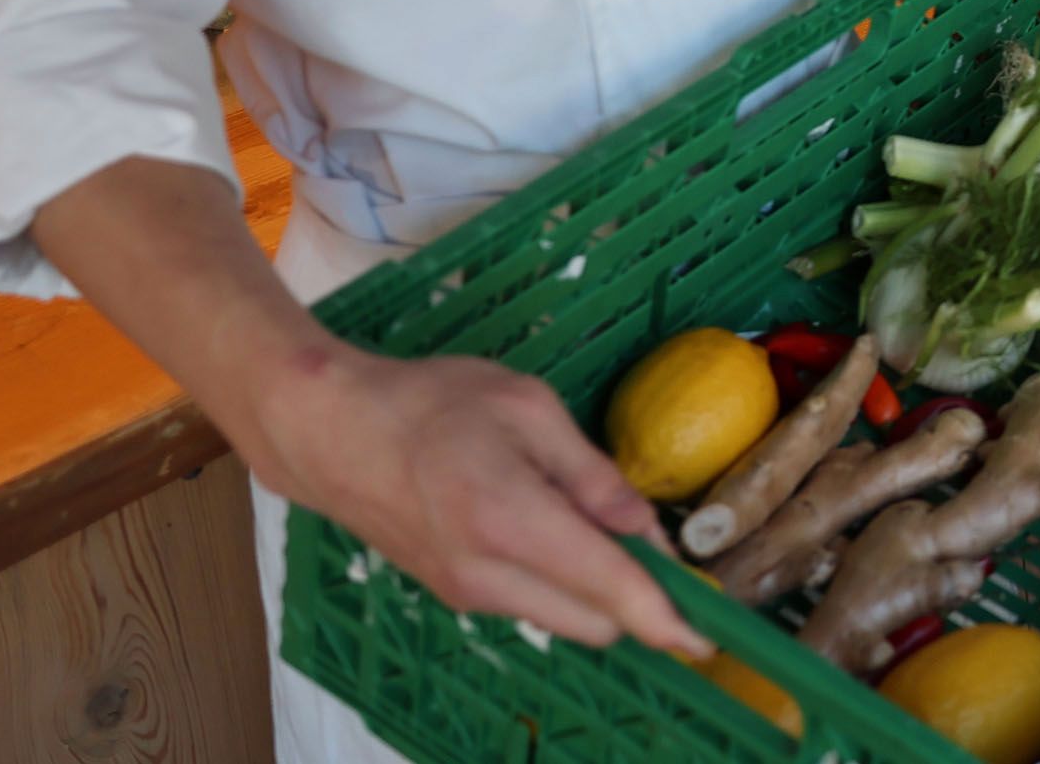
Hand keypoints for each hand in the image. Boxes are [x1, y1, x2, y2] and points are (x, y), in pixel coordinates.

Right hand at [244, 346, 705, 658]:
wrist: (333, 433)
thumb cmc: (433, 403)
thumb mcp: (528, 409)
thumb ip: (592, 474)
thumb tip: (648, 530)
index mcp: (511, 522)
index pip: (607, 589)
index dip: (664, 617)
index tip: (706, 635)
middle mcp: (488, 576)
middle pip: (594, 622)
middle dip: (635, 594)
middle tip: (648, 536)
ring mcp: (465, 593)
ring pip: (562, 617)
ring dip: (594, 587)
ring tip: (581, 512)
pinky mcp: (453, 594)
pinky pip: (529, 602)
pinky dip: (558, 580)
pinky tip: (542, 521)